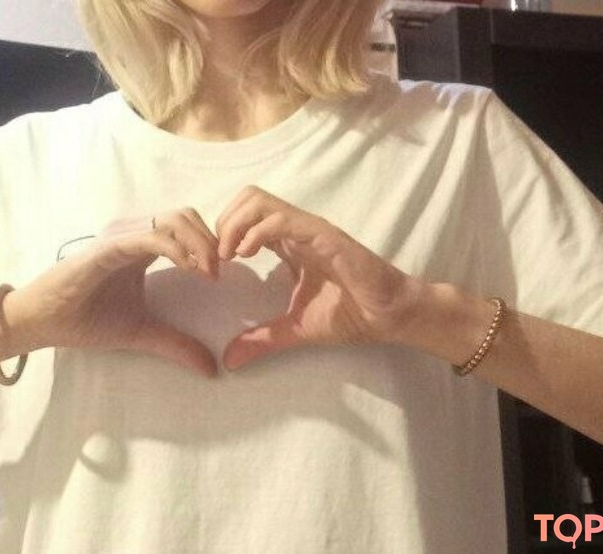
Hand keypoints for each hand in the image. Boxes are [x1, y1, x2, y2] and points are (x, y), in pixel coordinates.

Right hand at [8, 208, 221, 376]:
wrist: (43, 323)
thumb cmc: (85, 319)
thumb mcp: (142, 332)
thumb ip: (176, 344)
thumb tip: (212, 369)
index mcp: (141, 245)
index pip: (185, 227)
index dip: (209, 244)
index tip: (222, 275)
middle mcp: (132, 233)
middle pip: (185, 215)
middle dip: (210, 239)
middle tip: (220, 272)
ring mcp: (119, 237)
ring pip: (172, 219)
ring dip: (199, 242)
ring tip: (209, 272)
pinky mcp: (107, 248)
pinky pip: (149, 237)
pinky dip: (177, 249)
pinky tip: (191, 269)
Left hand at [215, 185, 425, 369]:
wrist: (388, 316)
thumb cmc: (350, 315)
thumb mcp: (294, 329)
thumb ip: (261, 340)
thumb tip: (229, 361)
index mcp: (288, 243)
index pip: (246, 216)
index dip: (223, 234)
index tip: (214, 266)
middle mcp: (296, 229)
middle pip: (247, 198)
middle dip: (223, 222)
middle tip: (218, 258)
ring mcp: (309, 229)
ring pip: (259, 201)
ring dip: (235, 224)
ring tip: (230, 255)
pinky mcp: (323, 236)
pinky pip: (282, 220)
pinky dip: (256, 232)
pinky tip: (247, 254)